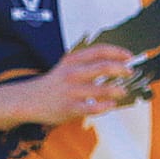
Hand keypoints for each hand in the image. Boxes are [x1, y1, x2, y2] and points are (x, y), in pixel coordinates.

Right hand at [20, 42, 140, 126]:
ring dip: (117, 90)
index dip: (118, 52)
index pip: (100, 50)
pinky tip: (111, 105)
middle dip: (122, 69)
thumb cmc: (54, 83)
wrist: (29, 100)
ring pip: (101, 89)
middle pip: (104, 67)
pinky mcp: (70, 108)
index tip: (129, 56)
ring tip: (123, 90)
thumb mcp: (67, 66)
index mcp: (73, 60)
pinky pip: (93, 108)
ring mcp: (72, 91)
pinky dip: (105, 106)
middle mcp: (73, 73)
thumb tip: (116, 63)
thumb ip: (87, 63)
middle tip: (130, 72)